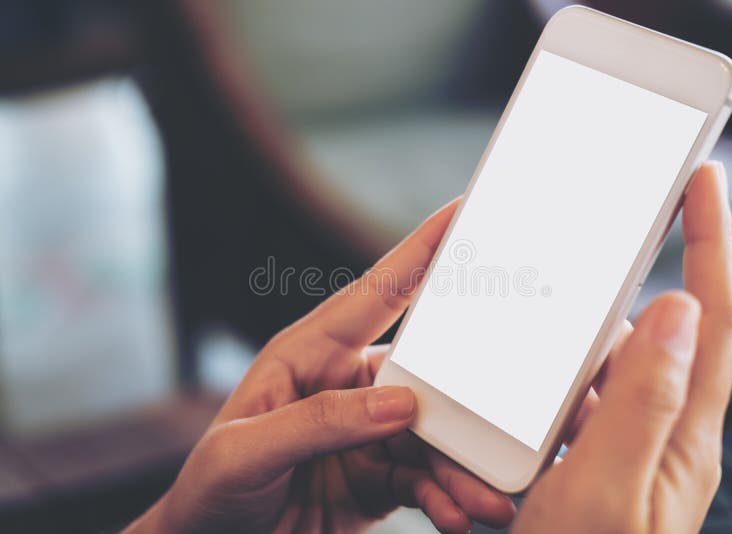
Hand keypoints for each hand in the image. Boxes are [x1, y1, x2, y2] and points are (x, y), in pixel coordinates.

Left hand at [126, 200, 514, 533]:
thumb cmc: (209, 490)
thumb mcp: (245, 451)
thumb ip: (318, 422)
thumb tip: (400, 404)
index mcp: (310, 354)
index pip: (375, 293)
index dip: (419, 251)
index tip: (463, 211)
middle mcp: (346, 386)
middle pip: (425, 376)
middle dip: (469, 399)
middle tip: (510, 413)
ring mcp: (366, 432)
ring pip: (435, 437)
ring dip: (465, 467)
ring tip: (490, 500)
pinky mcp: (378, 477)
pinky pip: (427, 480)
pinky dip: (448, 497)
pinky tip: (459, 516)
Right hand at [512, 162, 731, 532]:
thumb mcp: (607, 493)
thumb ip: (644, 402)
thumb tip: (675, 308)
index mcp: (677, 434)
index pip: (709, 318)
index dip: (709, 243)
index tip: (700, 180)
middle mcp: (652, 436)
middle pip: (632, 341)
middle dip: (591, 319)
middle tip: (551, 304)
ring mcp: (613, 454)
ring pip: (583, 380)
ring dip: (543, 381)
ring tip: (509, 428)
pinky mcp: (577, 470)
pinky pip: (553, 418)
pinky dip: (525, 415)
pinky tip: (495, 447)